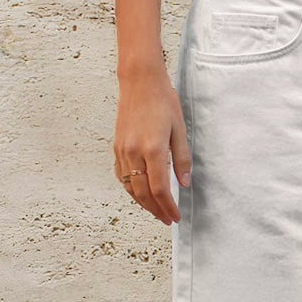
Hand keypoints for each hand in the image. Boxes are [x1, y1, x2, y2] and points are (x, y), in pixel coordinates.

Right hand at [113, 65, 189, 224]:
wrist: (139, 81)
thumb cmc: (162, 101)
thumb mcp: (180, 129)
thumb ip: (182, 159)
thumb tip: (184, 183)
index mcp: (153, 149)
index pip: (159, 189)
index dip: (168, 207)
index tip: (175, 217)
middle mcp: (134, 152)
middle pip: (143, 193)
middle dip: (156, 210)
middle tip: (167, 220)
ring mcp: (122, 150)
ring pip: (130, 187)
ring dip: (143, 203)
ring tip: (156, 210)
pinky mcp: (117, 147)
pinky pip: (121, 176)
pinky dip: (131, 189)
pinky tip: (141, 193)